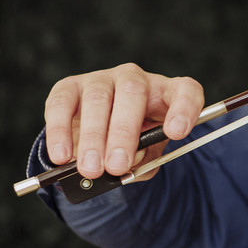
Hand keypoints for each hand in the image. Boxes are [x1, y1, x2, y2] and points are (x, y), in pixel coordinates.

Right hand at [43, 63, 204, 180]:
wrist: (101, 138)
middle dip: (124, 133)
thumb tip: (124, 166)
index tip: (176, 133)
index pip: (186, 91)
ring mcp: (103, 79)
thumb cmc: (132, 145)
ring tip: (91, 169)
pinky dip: (60, 131)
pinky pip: (63, 103)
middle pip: (134, 93)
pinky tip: (62, 156)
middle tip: (116, 166)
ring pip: (98, 98)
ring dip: (93, 137)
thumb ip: (142, 162)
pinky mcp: (70, 86)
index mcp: (166, 93)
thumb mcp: (146, 156)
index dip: (184, 109)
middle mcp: (136, 79)